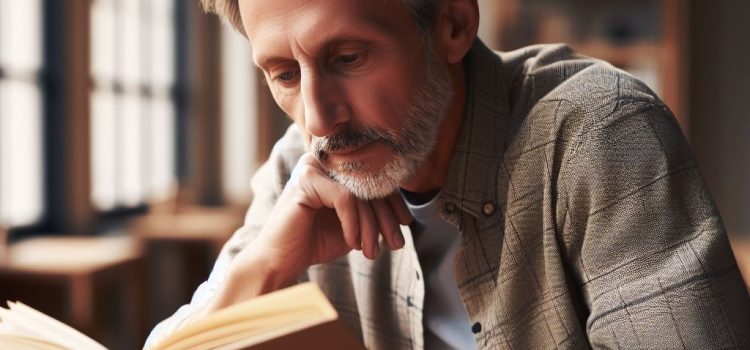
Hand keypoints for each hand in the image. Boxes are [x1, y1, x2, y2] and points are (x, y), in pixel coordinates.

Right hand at [207, 153, 411, 311]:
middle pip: (368, 184)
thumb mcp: (352, 226)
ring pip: (360, 194)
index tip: (405, 224)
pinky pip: (345, 199)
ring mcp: (313, 167)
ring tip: (371, 251)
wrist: (279, 260)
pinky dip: (353, 224)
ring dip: (370, 227)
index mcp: (333, 169)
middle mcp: (323, 161)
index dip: (392, 203)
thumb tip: (405, 213)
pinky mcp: (307, 179)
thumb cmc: (313, 242)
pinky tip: (353, 243)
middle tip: (395, 244)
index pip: (372, 179)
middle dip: (385, 218)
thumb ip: (371, 213)